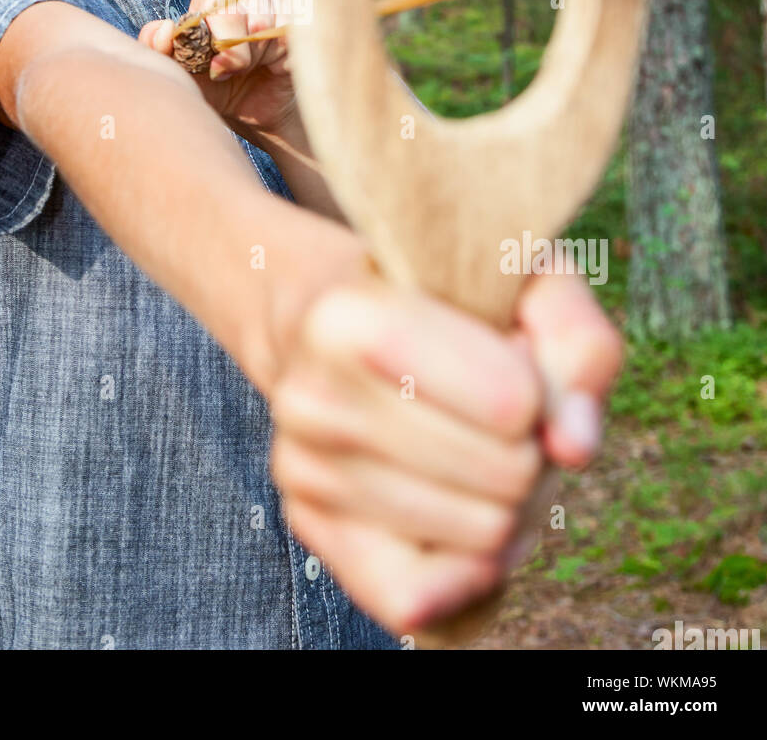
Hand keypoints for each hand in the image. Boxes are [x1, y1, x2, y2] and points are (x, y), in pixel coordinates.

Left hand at [138, 0, 298, 142]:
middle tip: (232, 70)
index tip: (211, 64)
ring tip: (255, 67)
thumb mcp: (185, 75)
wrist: (263, 118)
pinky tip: (277, 62)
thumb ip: (162, 51)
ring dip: (257, 47)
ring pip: (264, 9)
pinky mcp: (304, 15)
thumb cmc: (221, 91)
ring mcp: (278, 0)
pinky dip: (279, 45)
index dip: (212, 26)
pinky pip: (291, 19)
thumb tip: (163, 29)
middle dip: (233, 41)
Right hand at [266, 260, 622, 639]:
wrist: (337, 321)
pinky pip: (419, 599)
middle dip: (534, 453)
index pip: (512, 402)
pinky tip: (464, 512)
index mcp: (348, 317)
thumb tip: (573, 446)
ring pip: (482, 537)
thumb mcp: (525, 277)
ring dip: (512, 507)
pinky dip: (468, 569)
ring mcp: (303, 469)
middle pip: (505, 476)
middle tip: (510, 417)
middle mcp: (311, 397)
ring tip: (485, 453)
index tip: (513, 356)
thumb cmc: (446, 297)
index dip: (542, 390)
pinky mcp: (310, 528)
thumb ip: (574, 338)